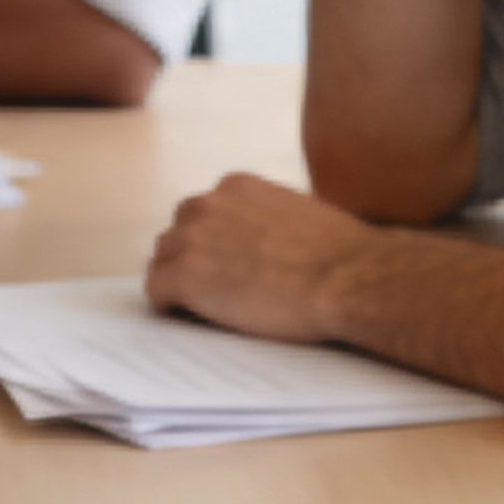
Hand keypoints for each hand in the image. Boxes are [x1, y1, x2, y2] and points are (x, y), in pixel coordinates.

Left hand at [145, 174, 379, 345]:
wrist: (348, 278)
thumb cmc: (340, 254)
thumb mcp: (300, 213)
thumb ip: (269, 217)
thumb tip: (264, 241)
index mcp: (236, 187)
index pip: (202, 211)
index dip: (209, 241)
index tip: (220, 263)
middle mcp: (208, 204)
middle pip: (177, 232)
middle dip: (189, 257)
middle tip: (208, 287)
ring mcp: (193, 238)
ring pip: (162, 259)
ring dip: (176, 280)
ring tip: (197, 306)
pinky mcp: (186, 275)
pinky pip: (155, 289)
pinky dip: (166, 304)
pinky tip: (184, 316)